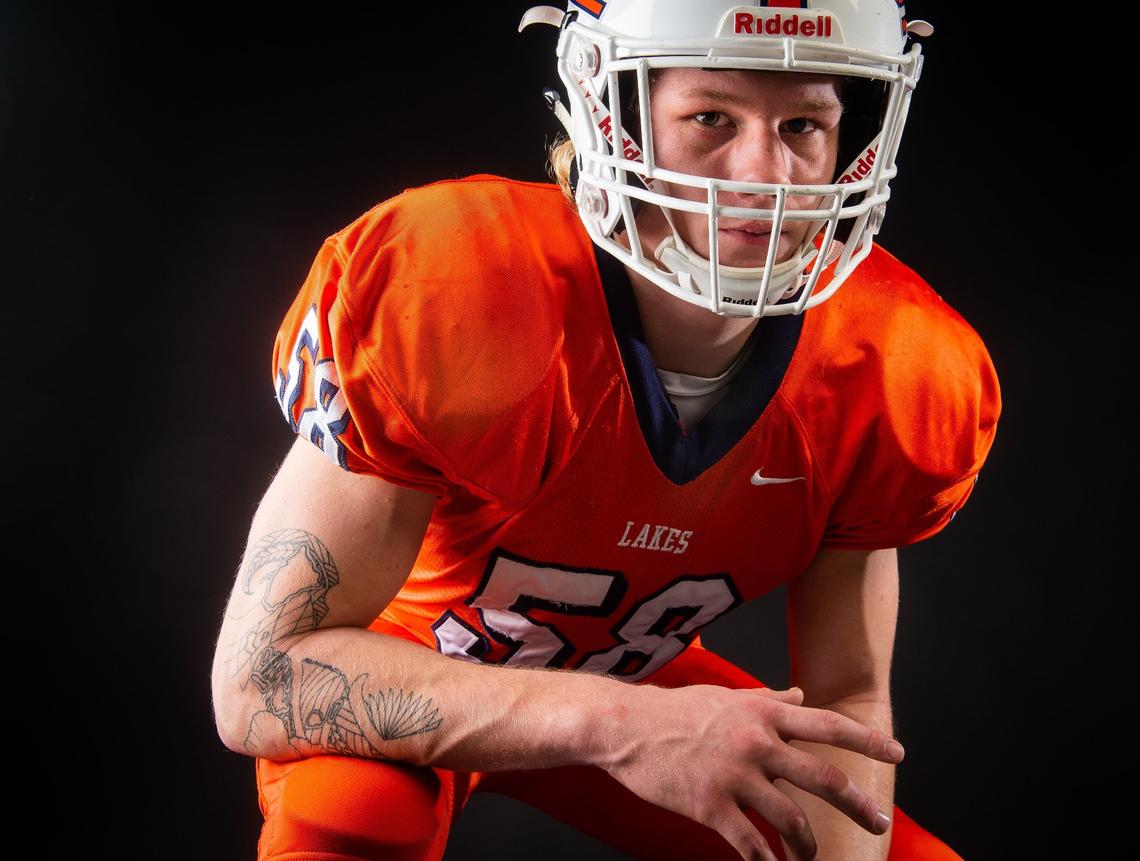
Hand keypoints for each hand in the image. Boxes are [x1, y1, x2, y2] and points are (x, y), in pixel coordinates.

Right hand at [601, 683, 903, 860]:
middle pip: (822, 778)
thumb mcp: (727, 696)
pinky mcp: (710, 805)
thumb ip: (767, 699)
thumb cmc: (676, 710)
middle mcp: (756, 743)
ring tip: (813, 857)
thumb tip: (799, 695)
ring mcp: (734, 775)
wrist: (627, 727)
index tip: (898, 754)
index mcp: (763, 714)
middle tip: (879, 822)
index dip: (866, 742)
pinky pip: (750, 843)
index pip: (827, 725)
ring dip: (809, 845)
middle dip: (858, 804)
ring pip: (791, 819)